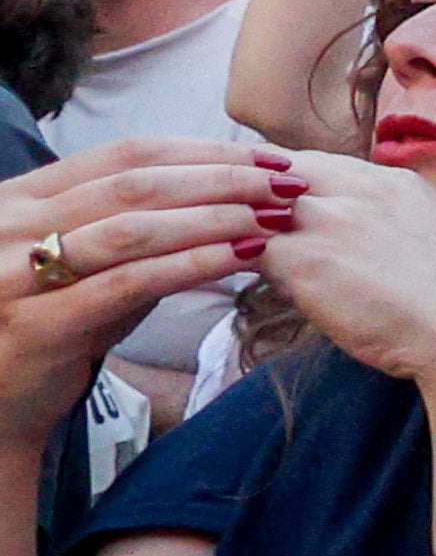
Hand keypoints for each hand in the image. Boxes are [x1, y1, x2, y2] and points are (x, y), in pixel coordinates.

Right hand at [0, 140, 289, 437]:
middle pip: (136, 183)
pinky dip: (193, 264)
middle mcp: (11, 225)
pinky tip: (242, 259)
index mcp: (22, 198)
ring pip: (133, 227)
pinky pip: (129, 283)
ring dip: (215, 218)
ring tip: (275, 218)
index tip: (268, 157)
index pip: (125, 154)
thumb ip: (139, 225)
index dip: (204, 151)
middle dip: (222, 178)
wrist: (0, 405)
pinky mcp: (37, 324)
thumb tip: (231, 190)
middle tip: (287, 183)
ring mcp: (16, 273)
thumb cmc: (56, 326)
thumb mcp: (93, 265)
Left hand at [243, 152, 435, 394]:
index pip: (312, 163)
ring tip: (225, 249)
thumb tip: (346, 239)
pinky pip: (247, 248)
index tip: (260, 203)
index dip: (279, 181)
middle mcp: (360, 187)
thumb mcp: (425, 239)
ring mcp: (331, 217)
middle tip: (222, 217)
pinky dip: (241, 263)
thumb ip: (382, 224)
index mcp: (394, 182)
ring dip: (238, 228)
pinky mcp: (305, 256)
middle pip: (273, 171)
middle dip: (245, 194)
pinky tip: (247, 282)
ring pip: (253, 206)